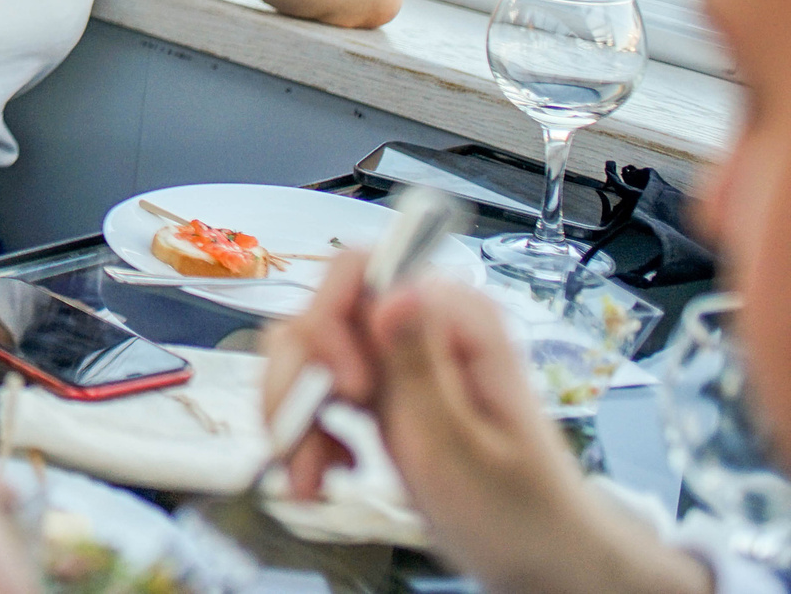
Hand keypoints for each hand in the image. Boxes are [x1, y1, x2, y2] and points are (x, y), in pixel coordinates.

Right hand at [264, 257, 703, 593]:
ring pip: (306, 354)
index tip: (346, 392)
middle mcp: (421, 323)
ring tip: (313, 478)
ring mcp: (397, 355)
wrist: (533, 557)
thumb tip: (395, 289)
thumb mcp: (458, 446)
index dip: (332, 324)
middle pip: (319, 315)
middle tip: (305, 445)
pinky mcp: (379, 387)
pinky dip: (307, 432)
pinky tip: (329, 471)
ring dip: (296, 417)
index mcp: (456, 320)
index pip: (358, 272)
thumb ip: (420, 366)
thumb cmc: (513, 510)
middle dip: (299, 384)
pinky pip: (316, 387)